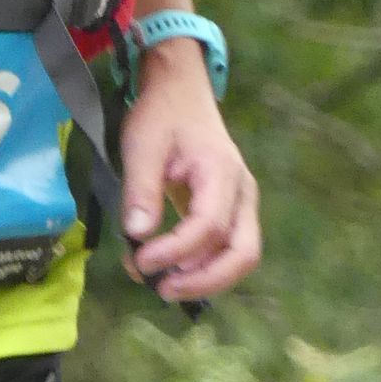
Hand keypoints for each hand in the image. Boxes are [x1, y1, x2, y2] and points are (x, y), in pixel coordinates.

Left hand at [119, 44, 261, 303]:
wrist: (180, 92)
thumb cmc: (162, 115)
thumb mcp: (143, 146)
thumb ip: (141, 190)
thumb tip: (138, 235)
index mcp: (222, 172)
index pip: (209, 226)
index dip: (176, 250)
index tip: (141, 258)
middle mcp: (241, 192)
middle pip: (243, 253)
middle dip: (204, 280)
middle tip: (162, 289)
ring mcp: (240, 204)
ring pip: (239, 256)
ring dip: (203, 279)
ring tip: (159, 283)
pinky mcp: (230, 211)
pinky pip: (226, 249)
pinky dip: (201, 267)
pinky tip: (168, 270)